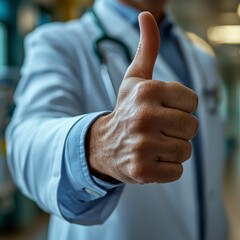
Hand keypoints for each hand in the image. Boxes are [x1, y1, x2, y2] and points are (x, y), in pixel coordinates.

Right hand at [86, 12, 198, 183]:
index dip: (180, 108)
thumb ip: (147, 48)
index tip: (160, 111)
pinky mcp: (142, 171)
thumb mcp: (134, 79)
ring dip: (171, 149)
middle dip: (177, 130)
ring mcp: (142, 146)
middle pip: (192, 127)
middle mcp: (144, 117)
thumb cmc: (125, 110)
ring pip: (184, 150)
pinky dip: (166, 168)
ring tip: (151, 145)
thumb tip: (146, 14)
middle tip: (155, 130)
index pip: (193, 102)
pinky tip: (148, 160)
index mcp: (147, 91)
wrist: (104, 144)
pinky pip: (176, 171)